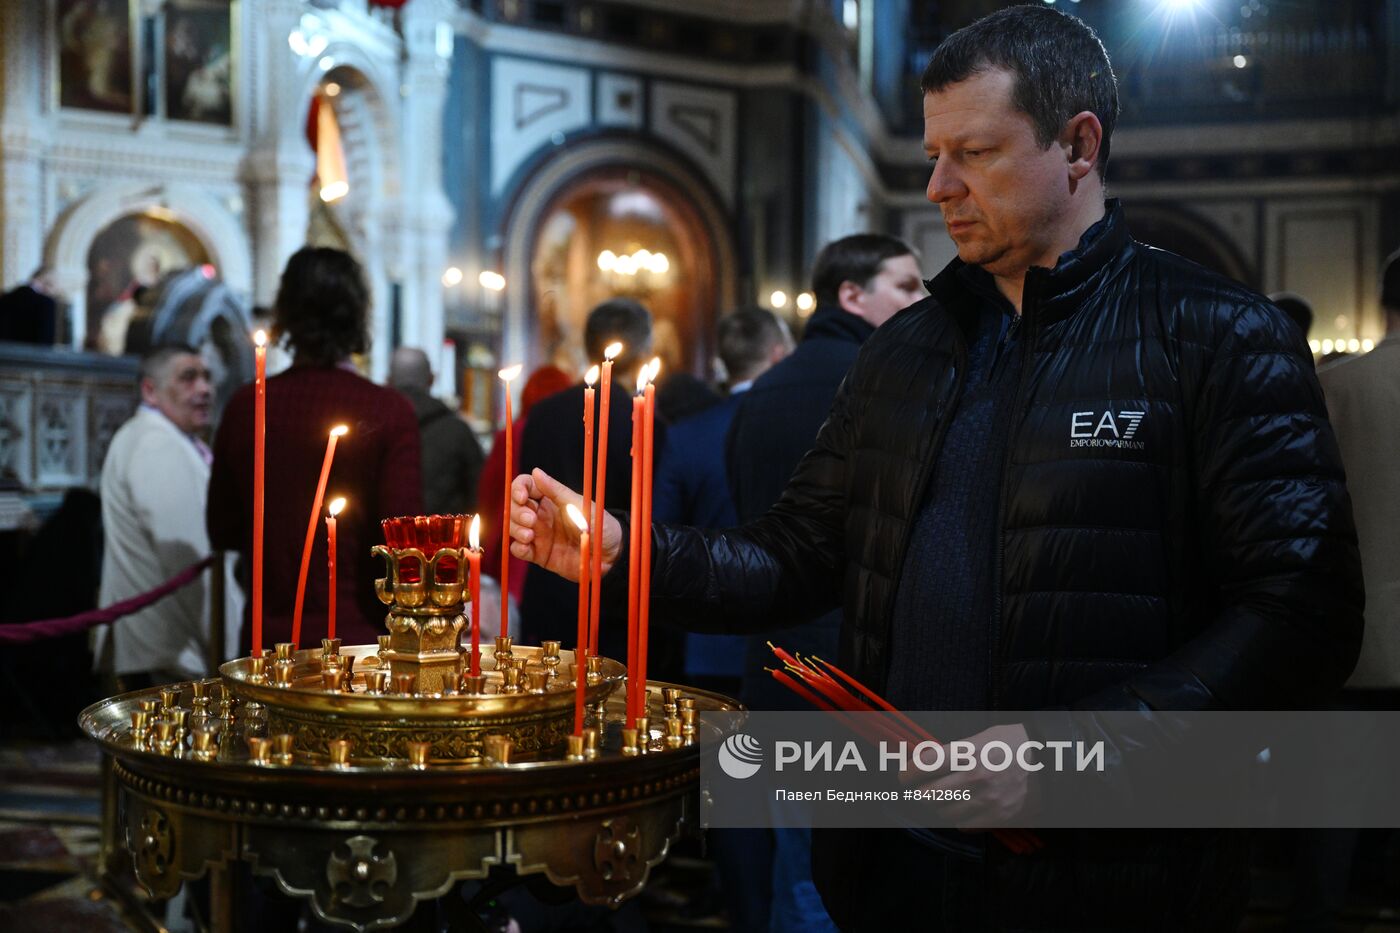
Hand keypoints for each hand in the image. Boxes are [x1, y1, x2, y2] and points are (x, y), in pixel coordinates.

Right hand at [508, 468, 622, 580]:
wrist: (611, 556)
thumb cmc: (601, 526)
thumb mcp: (581, 506)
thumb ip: (557, 491)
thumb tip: (536, 471)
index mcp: (551, 499)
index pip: (526, 486)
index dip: (518, 489)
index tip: (522, 497)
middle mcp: (542, 515)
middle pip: (514, 506)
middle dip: (516, 512)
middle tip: (531, 521)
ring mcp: (539, 535)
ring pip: (513, 527)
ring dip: (516, 529)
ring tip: (530, 536)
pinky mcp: (539, 554)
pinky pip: (518, 550)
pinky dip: (517, 548)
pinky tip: (527, 548)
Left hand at [915, 722, 1033, 828]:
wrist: (1050, 760)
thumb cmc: (1012, 743)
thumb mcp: (982, 736)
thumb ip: (953, 750)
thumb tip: (923, 760)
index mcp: (970, 752)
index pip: (926, 765)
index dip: (908, 772)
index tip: (904, 776)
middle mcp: (976, 778)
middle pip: (930, 794)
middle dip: (919, 793)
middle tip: (918, 790)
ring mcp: (988, 800)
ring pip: (945, 813)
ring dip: (938, 807)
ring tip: (940, 799)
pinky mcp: (998, 817)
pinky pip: (965, 826)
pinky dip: (958, 820)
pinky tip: (961, 810)